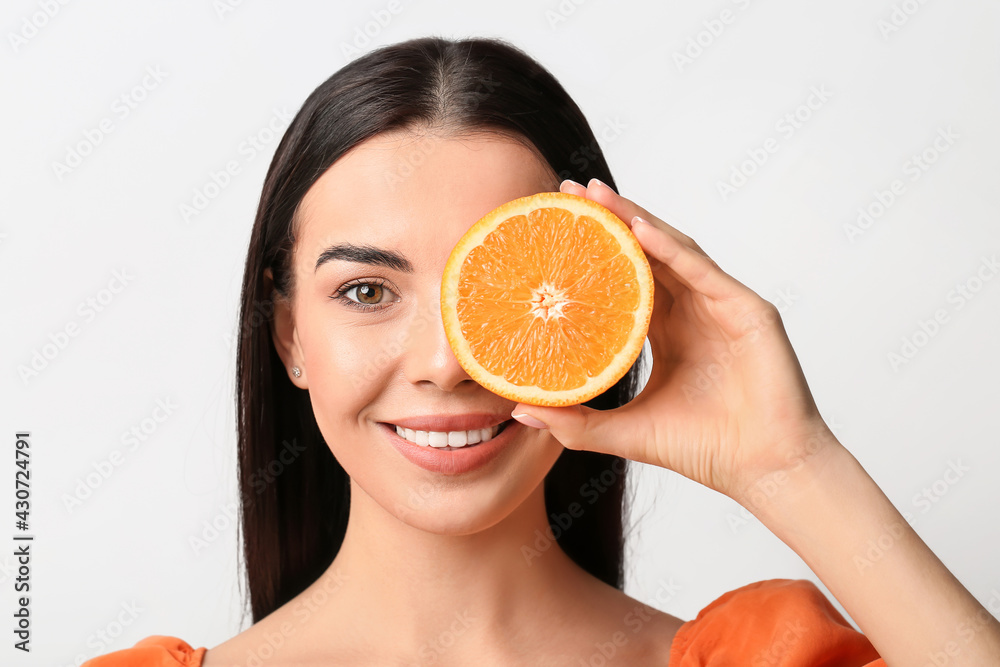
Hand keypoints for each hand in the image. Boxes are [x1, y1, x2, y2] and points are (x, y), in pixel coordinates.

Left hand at [511, 178, 842, 507]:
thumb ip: (575, 421)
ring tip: (596, 196)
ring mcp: (720, 304)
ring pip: (672, 249)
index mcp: (665, 329)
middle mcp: (691, 308)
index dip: (590, 251)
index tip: (549, 226)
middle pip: (644, 251)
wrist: (762, 470)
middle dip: (607, 218)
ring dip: (635, 219)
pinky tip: (640, 229)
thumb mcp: (625, 432)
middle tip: (565, 192)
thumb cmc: (702, 448)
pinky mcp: (747, 310)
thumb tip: (519, 408)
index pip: (621, 276)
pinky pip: (703, 271)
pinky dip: (671, 248)